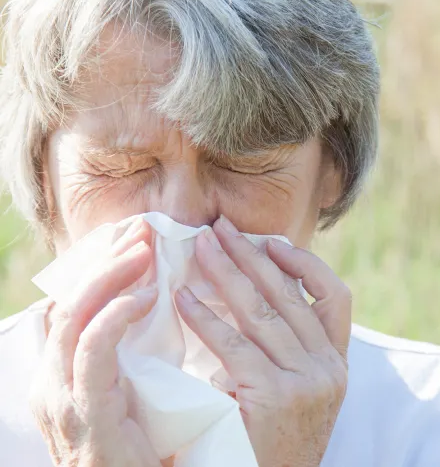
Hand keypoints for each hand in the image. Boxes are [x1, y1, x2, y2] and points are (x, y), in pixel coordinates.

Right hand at [30, 219, 163, 466]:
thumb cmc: (140, 451)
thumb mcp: (128, 395)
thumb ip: (127, 357)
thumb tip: (151, 308)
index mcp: (61, 373)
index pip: (70, 304)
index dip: (96, 266)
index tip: (131, 238)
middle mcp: (51, 380)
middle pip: (67, 301)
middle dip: (102, 260)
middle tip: (140, 231)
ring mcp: (61, 397)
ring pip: (74, 316)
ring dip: (110, 277)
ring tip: (144, 251)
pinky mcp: (83, 412)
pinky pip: (92, 352)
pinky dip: (116, 316)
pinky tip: (144, 297)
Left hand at [174, 216, 351, 466]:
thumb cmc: (271, 448)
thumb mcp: (296, 398)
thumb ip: (287, 354)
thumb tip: (251, 297)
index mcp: (338, 366)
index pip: (336, 299)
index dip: (306, 265)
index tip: (271, 243)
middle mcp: (329, 369)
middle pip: (291, 296)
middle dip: (252, 256)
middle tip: (220, 228)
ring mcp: (306, 383)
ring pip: (263, 312)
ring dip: (227, 274)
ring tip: (200, 247)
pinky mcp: (274, 397)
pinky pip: (235, 345)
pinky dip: (207, 317)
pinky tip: (184, 298)